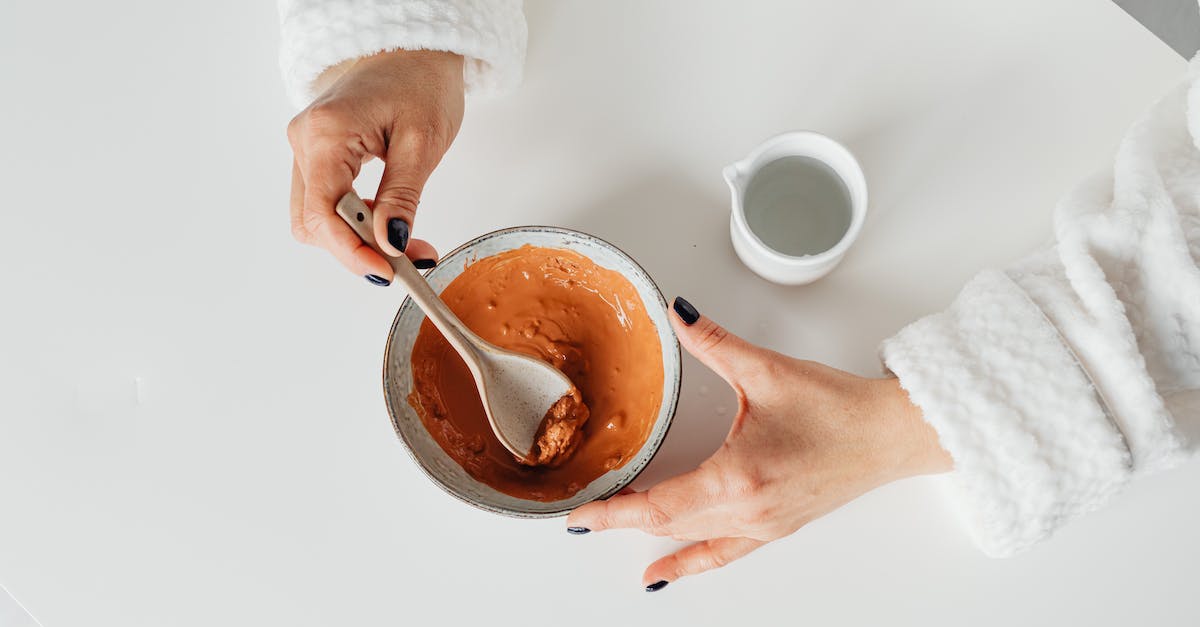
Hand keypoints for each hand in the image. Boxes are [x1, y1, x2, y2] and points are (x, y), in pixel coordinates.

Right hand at [287, 49, 464, 283]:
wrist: (411, 48)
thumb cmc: (420, 82)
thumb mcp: (423, 143)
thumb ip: (403, 197)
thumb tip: (389, 243)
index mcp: (326, 133)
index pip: (323, 212)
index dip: (351, 251)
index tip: (387, 272)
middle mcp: (304, 141)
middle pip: (313, 222)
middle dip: (357, 250)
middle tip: (409, 262)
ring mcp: (305, 147)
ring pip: (315, 217)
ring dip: (356, 241)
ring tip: (405, 245)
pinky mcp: (316, 154)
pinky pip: (324, 202)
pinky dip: (354, 223)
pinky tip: (387, 225)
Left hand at [567, 297, 952, 589]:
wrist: (892, 434)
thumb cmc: (841, 409)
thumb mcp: (767, 371)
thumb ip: (713, 343)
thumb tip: (678, 315)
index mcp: (738, 476)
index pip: (657, 505)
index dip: (611, 512)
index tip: (578, 516)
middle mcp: (748, 512)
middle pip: (666, 523)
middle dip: (620, 519)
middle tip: (582, 512)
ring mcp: (762, 527)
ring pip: (689, 538)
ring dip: (648, 535)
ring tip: (611, 527)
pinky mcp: (775, 529)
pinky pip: (721, 555)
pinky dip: (687, 563)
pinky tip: (663, 575)